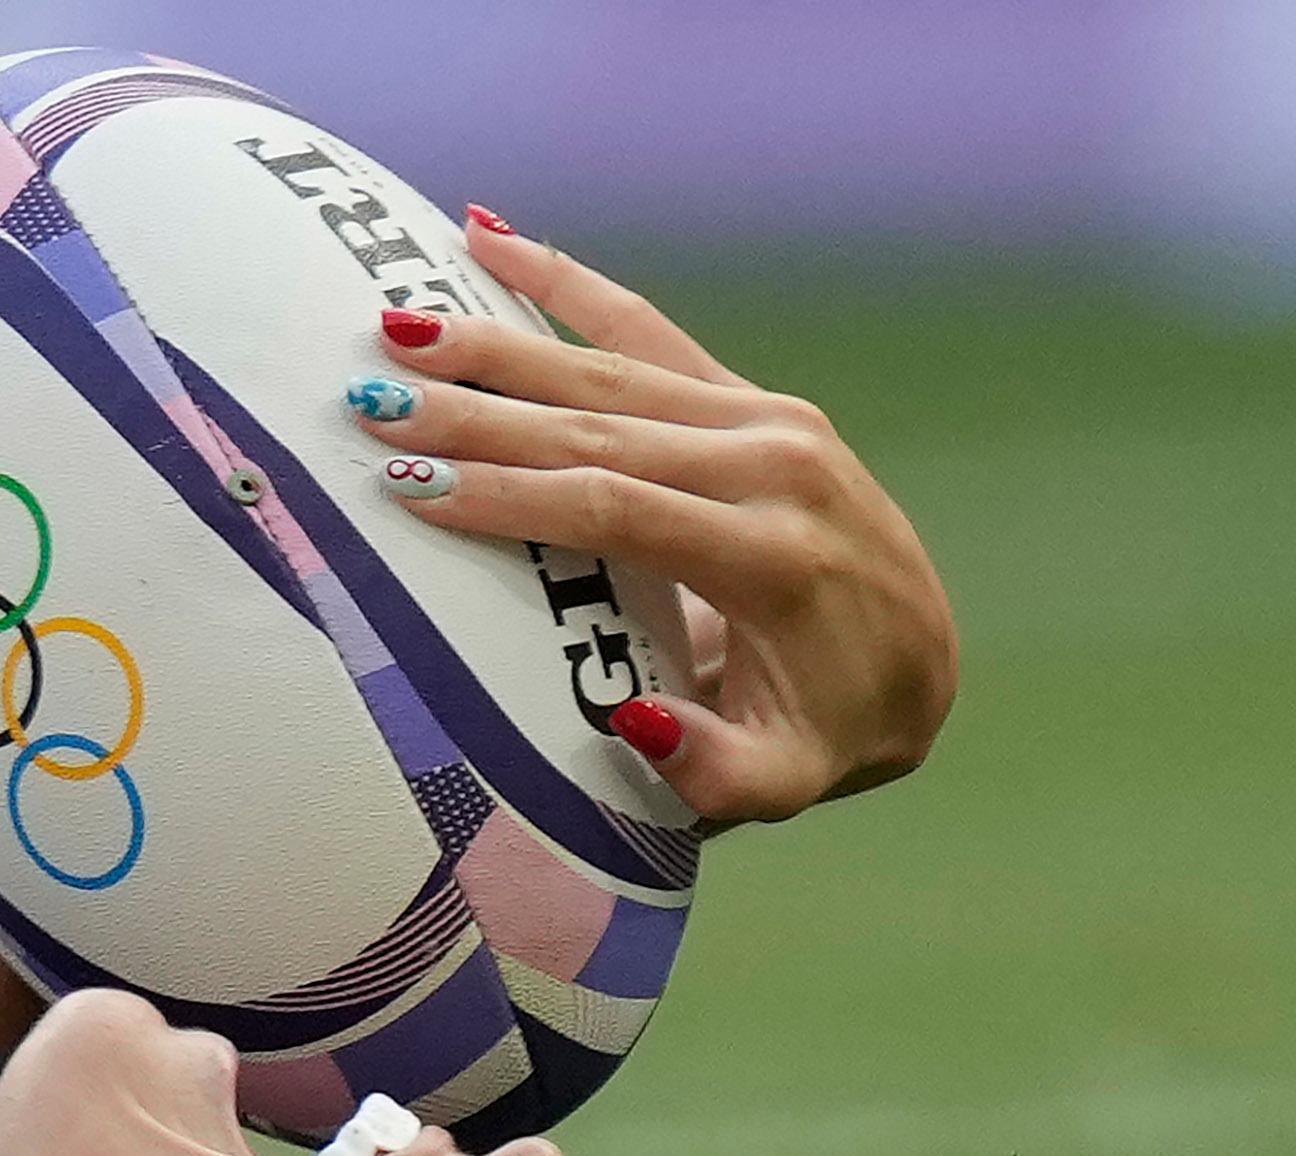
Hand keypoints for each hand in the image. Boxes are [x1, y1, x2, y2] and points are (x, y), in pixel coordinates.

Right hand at [352, 211, 958, 825]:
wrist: (921, 662)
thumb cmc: (825, 732)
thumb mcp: (783, 780)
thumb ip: (711, 770)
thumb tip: (630, 724)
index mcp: (773, 557)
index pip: (618, 510)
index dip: (511, 496)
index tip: (414, 487)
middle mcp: (776, 467)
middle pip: (600, 426)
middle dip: (478, 412)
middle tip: (374, 398)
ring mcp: (771, 419)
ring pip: (612, 367)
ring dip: (497, 344)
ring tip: (398, 324)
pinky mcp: (757, 400)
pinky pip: (648, 330)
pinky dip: (566, 283)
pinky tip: (490, 236)